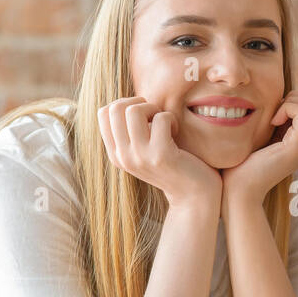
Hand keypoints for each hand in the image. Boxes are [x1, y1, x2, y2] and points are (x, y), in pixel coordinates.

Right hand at [97, 98, 220, 209]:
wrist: (194, 196)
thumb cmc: (173, 166)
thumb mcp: (144, 150)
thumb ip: (131, 131)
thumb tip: (127, 100)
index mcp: (116, 154)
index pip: (104, 113)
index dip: (125, 104)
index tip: (143, 115)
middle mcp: (123, 157)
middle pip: (115, 108)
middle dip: (139, 103)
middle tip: (155, 115)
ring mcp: (140, 157)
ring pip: (133, 110)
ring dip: (154, 109)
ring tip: (165, 122)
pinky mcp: (161, 155)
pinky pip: (161, 118)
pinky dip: (172, 118)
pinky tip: (176, 132)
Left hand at [222, 91, 297, 207]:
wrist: (240, 190)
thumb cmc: (244, 164)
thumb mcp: (266, 135)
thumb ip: (278, 120)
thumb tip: (280, 97)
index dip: (297, 99)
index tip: (276, 113)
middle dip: (297, 97)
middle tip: (276, 113)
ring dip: (291, 102)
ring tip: (274, 119)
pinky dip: (287, 109)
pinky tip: (272, 123)